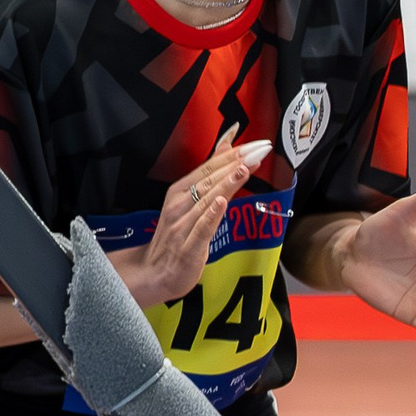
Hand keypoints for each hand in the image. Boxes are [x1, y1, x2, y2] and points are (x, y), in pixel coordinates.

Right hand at [109, 130, 269, 307]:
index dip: (232, 154)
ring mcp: (182, 225)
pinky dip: (210, 214)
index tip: (256, 143)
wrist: (155, 272)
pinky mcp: (188, 247)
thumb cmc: (176, 237)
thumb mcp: (189, 204)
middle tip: (260, 150)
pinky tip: (221, 201)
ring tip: (245, 167)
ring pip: (207, 199)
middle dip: (235, 162)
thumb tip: (227, 149)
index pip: (208, 168)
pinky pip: (201, 228)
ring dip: (227, 183)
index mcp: (178, 192)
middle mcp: (178, 204)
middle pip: (209, 179)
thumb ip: (209, 178)